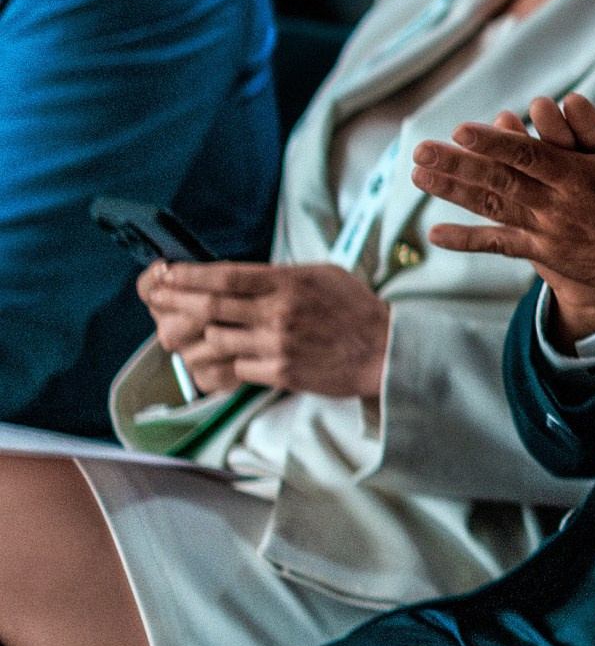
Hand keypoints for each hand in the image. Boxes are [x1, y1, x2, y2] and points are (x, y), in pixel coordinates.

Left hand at [138, 261, 391, 397]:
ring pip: (216, 340)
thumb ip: (282, 275)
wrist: (387, 351)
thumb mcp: (323, 275)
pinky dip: (228, 363)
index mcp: (287, 282)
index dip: (187, 274)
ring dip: (200, 337)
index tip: (164, 272)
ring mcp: (277, 345)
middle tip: (155, 296)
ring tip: (188, 334)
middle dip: (174, 300)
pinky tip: (225, 359)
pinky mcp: (281, 373)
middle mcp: (278, 312)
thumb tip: (241, 277)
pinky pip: (237, 368)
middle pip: (209, 307)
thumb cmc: (356, 310)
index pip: (224, 276)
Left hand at [411, 55, 594, 335]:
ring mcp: (547, 232)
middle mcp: (556, 206)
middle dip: (457, 165)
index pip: (528, 157)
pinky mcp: (545, 253)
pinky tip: (434, 234)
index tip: (460, 130)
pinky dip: (467, 240)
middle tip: (419, 150)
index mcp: (580, 177)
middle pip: (498, 182)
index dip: (494, 143)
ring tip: (418, 175)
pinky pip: (499, 245)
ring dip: (453, 192)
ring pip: (492, 208)